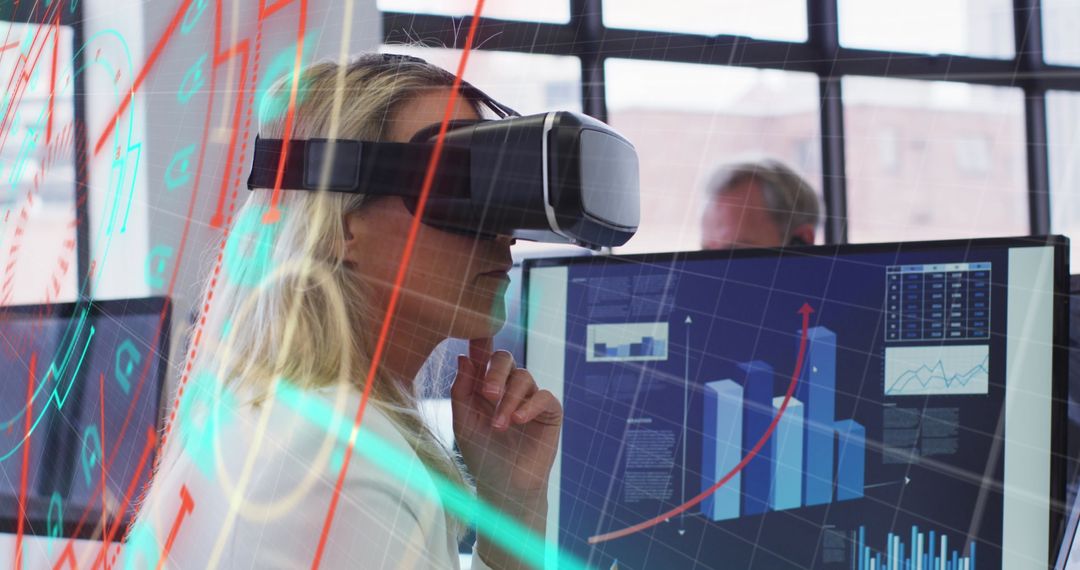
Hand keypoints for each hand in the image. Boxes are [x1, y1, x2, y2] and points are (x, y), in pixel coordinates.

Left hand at [451, 338, 561, 498]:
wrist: (505, 488)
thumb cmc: (482, 457)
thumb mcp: (464, 423)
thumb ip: (461, 391)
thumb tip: (463, 357)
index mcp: (484, 386)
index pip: (483, 356)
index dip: (480, 342)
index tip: (474, 333)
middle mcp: (508, 387)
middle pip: (504, 359)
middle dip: (495, 372)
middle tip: (488, 394)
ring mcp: (529, 398)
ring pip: (523, 377)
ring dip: (509, 400)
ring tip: (499, 426)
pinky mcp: (549, 412)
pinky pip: (543, 396)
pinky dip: (529, 406)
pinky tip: (518, 421)